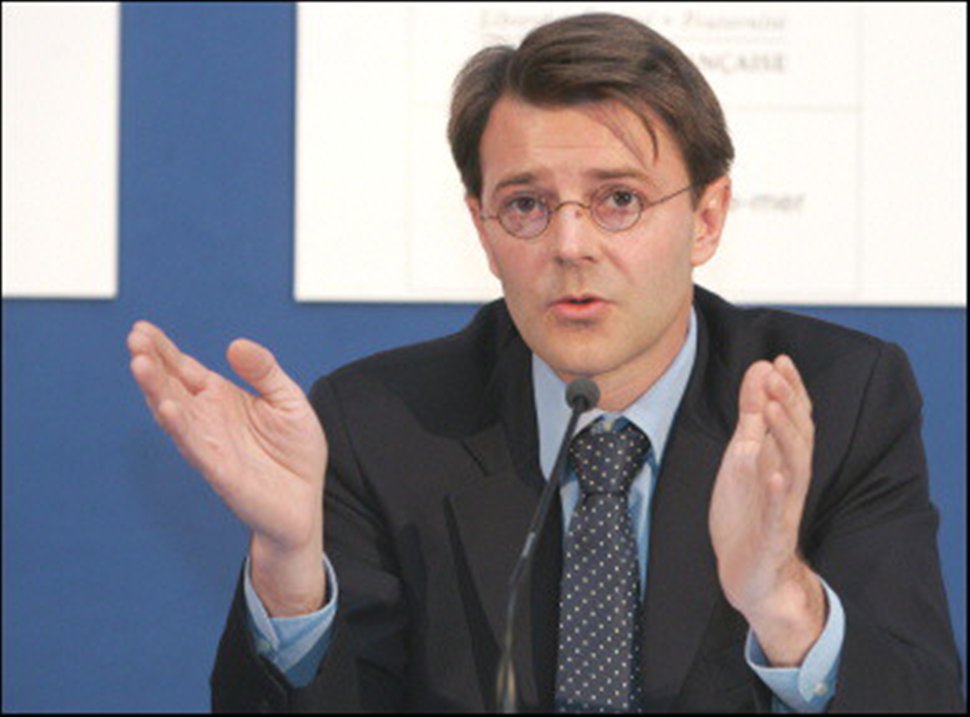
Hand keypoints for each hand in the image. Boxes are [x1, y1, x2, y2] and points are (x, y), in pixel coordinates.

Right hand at [128, 321, 328, 613]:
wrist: (305, 502)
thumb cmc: (294, 451)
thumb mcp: (288, 399)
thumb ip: (264, 370)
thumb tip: (236, 344)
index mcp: (220, 397)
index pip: (183, 369)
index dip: (163, 350)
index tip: (142, 329)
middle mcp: (206, 419)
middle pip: (171, 386)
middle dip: (151, 363)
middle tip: (135, 340)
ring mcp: (209, 445)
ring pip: (174, 414)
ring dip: (156, 390)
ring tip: (140, 364)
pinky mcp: (220, 471)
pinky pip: (195, 447)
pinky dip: (180, 427)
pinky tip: (167, 408)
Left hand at [709, 354, 823, 664]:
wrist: (750, 573)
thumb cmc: (748, 512)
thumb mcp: (744, 454)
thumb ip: (753, 415)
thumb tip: (760, 370)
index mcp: (780, 459)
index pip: (793, 419)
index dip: (789, 390)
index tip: (779, 359)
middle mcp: (787, 479)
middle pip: (796, 437)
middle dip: (788, 404)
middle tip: (776, 374)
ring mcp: (782, 507)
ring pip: (793, 467)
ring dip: (786, 437)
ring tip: (775, 408)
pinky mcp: (773, 534)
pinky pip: (779, 512)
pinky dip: (778, 492)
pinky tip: (774, 474)